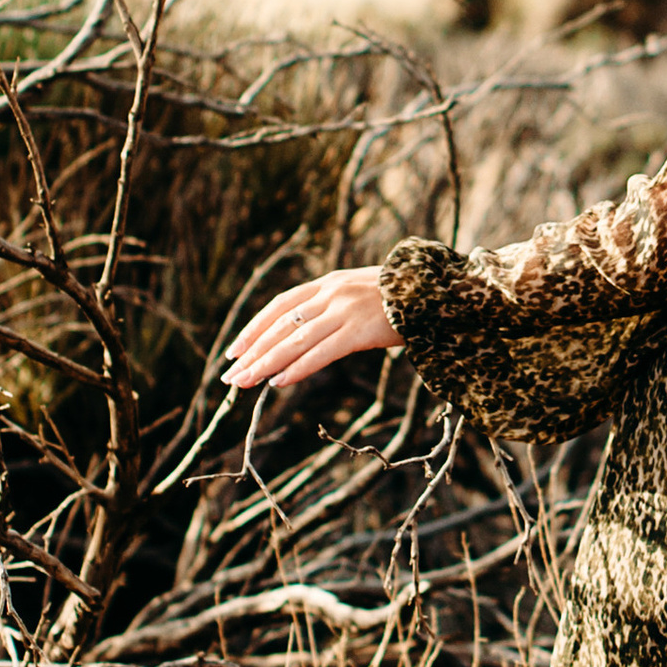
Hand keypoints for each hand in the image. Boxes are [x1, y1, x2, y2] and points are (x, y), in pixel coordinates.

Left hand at [224, 266, 395, 392]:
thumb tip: (306, 333)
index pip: (278, 306)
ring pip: (294, 341)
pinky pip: (321, 352)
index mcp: (328, 283)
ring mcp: (344, 311)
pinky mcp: (360, 330)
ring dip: (266, 364)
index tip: (234, 351)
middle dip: (252, 352)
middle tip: (230, 376)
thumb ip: (332, 306)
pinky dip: (297, 368)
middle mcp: (330, 293)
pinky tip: (279, 382)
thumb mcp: (359, 292)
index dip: (253, 329)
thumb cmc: (400, 298)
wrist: (436, 290)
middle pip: (280, 325)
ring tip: (246, 383)